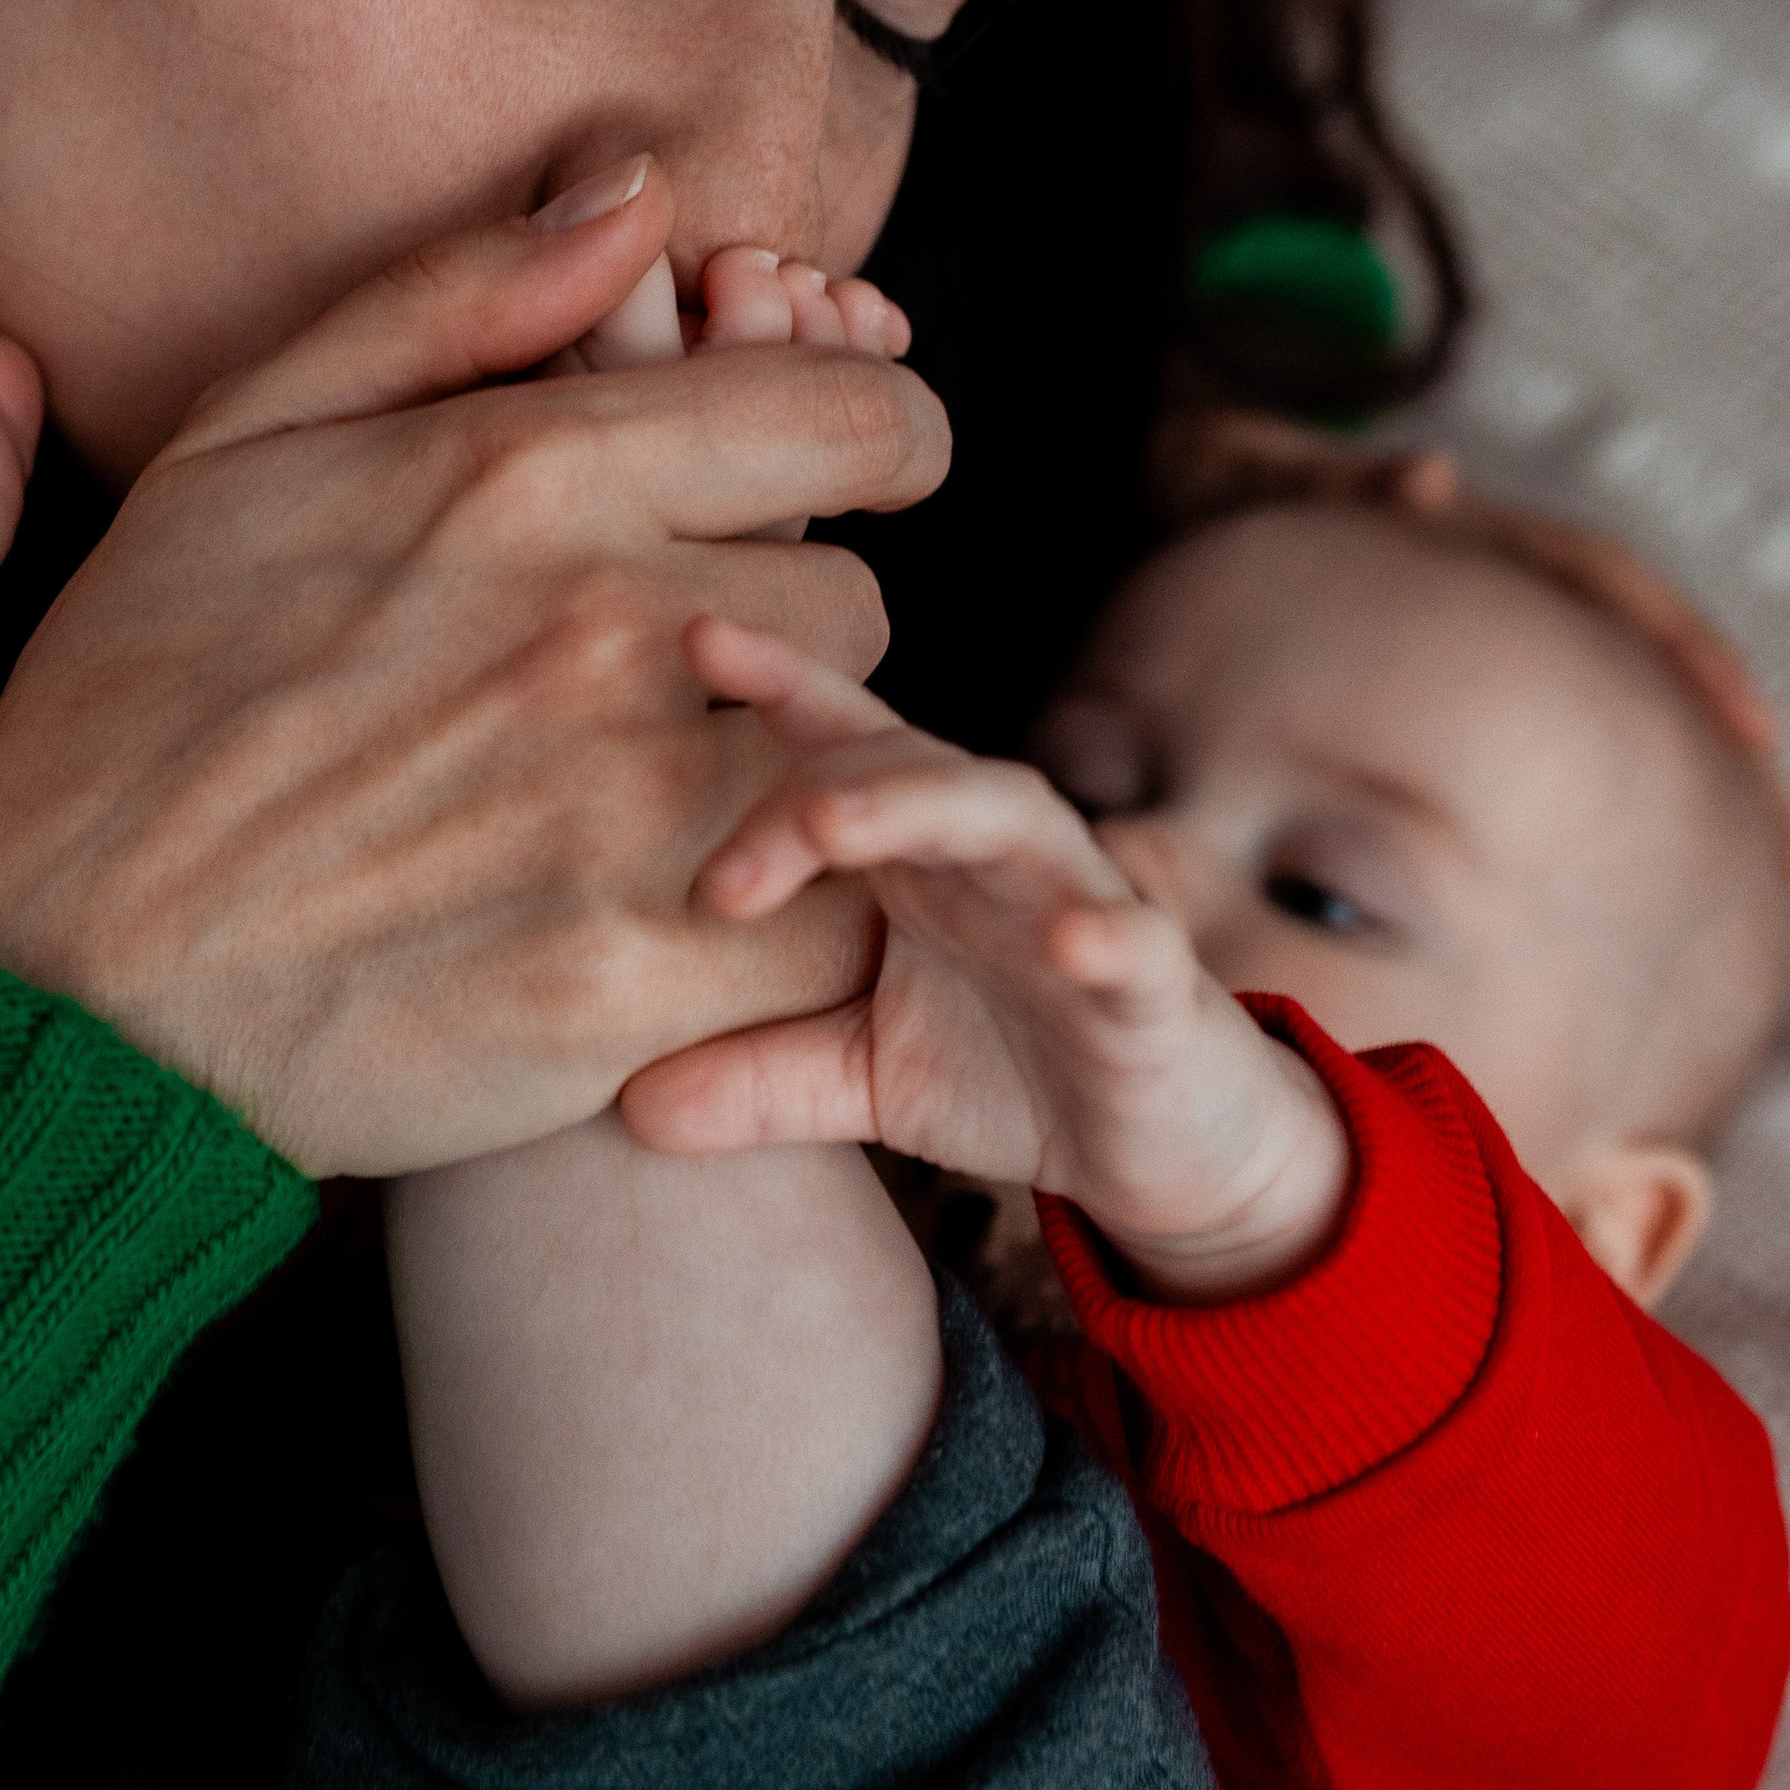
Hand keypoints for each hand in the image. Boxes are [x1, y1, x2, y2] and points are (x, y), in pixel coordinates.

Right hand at [0, 163, 948, 1176]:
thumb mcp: (248, 434)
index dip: (875, 446)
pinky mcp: (634, 978)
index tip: (850, 482)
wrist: (42, 971)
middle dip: (785, 636)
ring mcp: (625, 806)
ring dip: (792, 793)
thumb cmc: (139, 695)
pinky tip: (681, 941)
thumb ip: (456, 297)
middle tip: (676, 689)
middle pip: (856, 601)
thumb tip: (642, 194)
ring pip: (856, 771)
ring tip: (676, 822)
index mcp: (528, 470)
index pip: (856, 419)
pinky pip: (828, 934)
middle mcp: (601, 621)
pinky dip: (783, 940)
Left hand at [619, 620, 1350, 1304]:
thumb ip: (754, 1078)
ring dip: (925, 804)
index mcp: (917, 856)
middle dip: (813, 787)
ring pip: (1010, 816)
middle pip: (905, 766)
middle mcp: (993, 855)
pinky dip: (1105, 931)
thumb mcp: (861, 1083)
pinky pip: (1134, 939)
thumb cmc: (1011, 1074)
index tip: (694, 637)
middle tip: (720, 878)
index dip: (779, 685)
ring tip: (836, 824)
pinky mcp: (1155, 983)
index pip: (842, 745)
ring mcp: (1079, 904)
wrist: (1162, 1151)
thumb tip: (627, 1106)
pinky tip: (1070, 939)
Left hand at [1154, 406, 1789, 890]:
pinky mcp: (1445, 676)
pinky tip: (1642, 889)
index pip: (1610, 593)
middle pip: (1644, 663)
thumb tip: (1428, 480)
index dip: (1687, 656)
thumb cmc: (1213, 491)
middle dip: (1725, 753)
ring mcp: (1477, 624)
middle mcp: (1496, 581)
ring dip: (1686, 782)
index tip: (1754, 733)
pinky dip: (1608, 796)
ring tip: (1764, 880)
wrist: (1172, 484)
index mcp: (1469, 539)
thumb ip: (1343, 485)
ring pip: (1609, 702)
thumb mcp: (1267, 483)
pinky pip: (1552, 731)